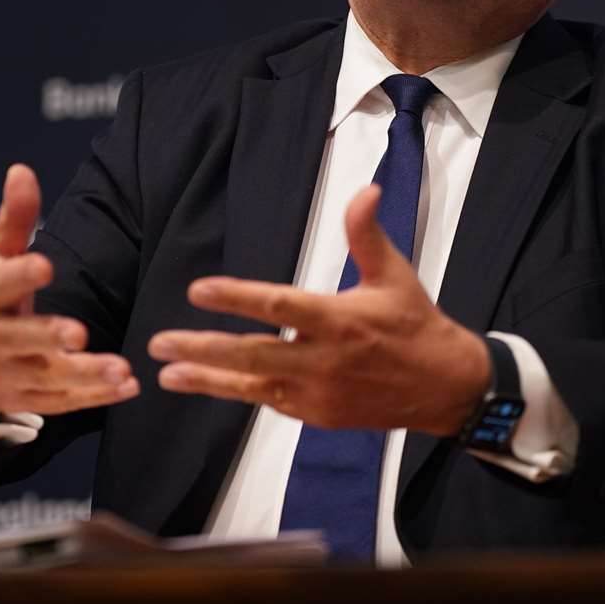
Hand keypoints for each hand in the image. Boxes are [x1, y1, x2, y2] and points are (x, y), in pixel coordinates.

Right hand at [0, 164, 138, 422]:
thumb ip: (14, 218)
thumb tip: (22, 169)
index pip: (0, 285)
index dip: (21, 275)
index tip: (45, 264)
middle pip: (20, 340)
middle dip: (48, 337)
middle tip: (78, 333)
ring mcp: (8, 374)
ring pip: (47, 377)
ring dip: (84, 376)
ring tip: (121, 370)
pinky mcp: (26, 399)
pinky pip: (62, 402)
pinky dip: (95, 398)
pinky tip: (128, 387)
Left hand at [147, 184, 489, 436]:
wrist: (444, 388)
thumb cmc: (415, 324)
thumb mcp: (394, 274)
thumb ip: (367, 234)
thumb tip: (365, 189)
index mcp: (341, 321)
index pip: (280, 307)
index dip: (237, 298)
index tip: (198, 290)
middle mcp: (325, 360)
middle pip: (254, 354)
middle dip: (203, 348)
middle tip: (160, 341)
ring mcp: (319, 393)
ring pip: (252, 385)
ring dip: (207, 378)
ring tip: (167, 372)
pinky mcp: (317, 414)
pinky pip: (268, 402)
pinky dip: (236, 392)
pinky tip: (205, 383)